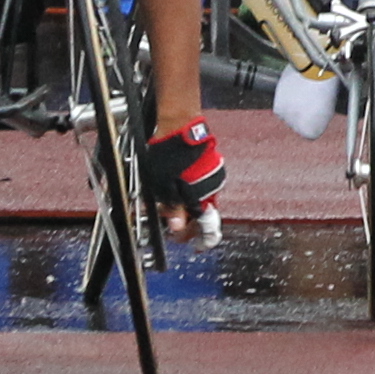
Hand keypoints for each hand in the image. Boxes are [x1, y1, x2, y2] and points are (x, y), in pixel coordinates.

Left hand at [140, 116, 228, 241]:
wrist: (180, 127)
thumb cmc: (170, 153)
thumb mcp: (163, 186)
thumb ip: (172, 209)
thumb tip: (176, 228)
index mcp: (201, 199)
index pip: (209, 231)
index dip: (201, 242)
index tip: (194, 247)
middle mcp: (211, 191)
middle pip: (203, 219)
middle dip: (187, 226)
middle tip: (172, 228)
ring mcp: (212, 179)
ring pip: (201, 203)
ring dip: (186, 210)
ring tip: (168, 208)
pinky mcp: (209, 169)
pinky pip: (201, 189)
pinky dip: (189, 195)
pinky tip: (176, 191)